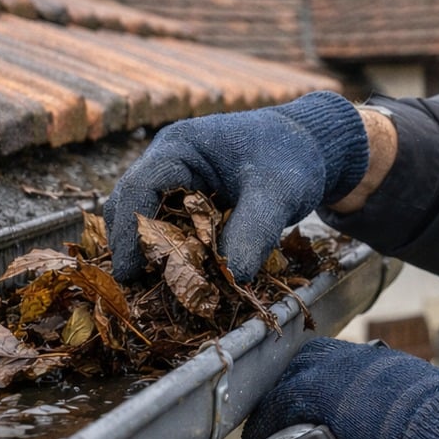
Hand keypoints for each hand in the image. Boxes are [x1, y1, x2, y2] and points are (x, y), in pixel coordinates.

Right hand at [104, 92, 368, 282]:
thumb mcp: (278, 192)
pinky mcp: (188, 204)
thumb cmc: (291, 159)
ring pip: (147, 222)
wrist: (309, 149)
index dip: (130, 232)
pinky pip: (170, 230)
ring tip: (156, 291)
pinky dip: (173, 254)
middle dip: (134, 248)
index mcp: (180, 146)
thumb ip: (255, 230)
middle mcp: (168, 163)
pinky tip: (181, 282)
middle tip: (137, 291)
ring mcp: (176, 183)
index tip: (131, 273)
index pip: (138, 188)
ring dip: (152, 254)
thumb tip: (232, 277)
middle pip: (131, 208)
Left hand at [242, 338, 438, 438]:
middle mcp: (356, 359)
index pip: (333, 360)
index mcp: (382, 363)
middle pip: (304, 363)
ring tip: (262, 435)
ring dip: (272, 407)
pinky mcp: (319, 394)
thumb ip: (406, 411)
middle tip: (276, 418)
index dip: (313, 380)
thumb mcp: (425, 409)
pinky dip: (264, 426)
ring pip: (286, 381)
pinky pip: (277, 406)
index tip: (302, 403)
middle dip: (287, 390)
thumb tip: (412, 433)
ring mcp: (337, 372)